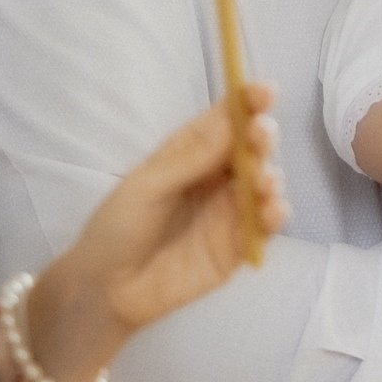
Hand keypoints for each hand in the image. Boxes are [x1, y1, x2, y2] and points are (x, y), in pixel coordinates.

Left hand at [29, 83, 289, 381]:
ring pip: (263, 185)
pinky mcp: (237, 246)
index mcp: (190, 153)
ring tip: (263, 180)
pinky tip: (272, 209)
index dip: (247, 103)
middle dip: (262, 137)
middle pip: (250, 149)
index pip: (225, 121)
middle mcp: (215, 178)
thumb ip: (191, 159)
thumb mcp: (147, 185)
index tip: (264, 92)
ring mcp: (229, 212)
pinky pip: (264, 227)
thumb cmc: (117, 228)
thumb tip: (232, 122)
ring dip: (270, 177)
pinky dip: (274, 216)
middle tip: (262, 135)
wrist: (107, 289)